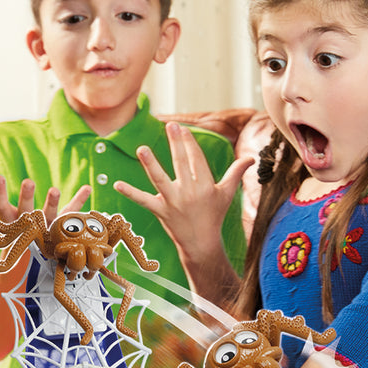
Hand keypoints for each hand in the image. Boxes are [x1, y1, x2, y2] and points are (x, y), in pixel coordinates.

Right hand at [0, 173, 90, 224]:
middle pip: (26, 211)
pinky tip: (88, 187)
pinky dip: (80, 200)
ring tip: (55, 189)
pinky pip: (72, 213)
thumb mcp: (1, 212)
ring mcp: (46, 228)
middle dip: (26, 197)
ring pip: (50, 215)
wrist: (33, 259)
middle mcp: (28, 226)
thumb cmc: (15, 230)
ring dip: (53, 201)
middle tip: (28, 181)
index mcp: (11, 222)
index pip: (1, 207)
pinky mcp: (62, 227)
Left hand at [114, 121, 252, 266]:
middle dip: (176, 143)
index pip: (196, 159)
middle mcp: (189, 192)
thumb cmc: (214, 216)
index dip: (189, 143)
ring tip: (141, 149)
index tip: (182, 128)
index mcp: (205, 185)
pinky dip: (130, 193)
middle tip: (170, 125)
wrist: (201, 243)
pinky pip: (143, 200)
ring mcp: (173, 202)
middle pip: (180, 163)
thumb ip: (236, 173)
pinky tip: (116, 184)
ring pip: (160, 180)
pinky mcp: (160, 211)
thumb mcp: (227, 194)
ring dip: (151, 164)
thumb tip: (251, 158)